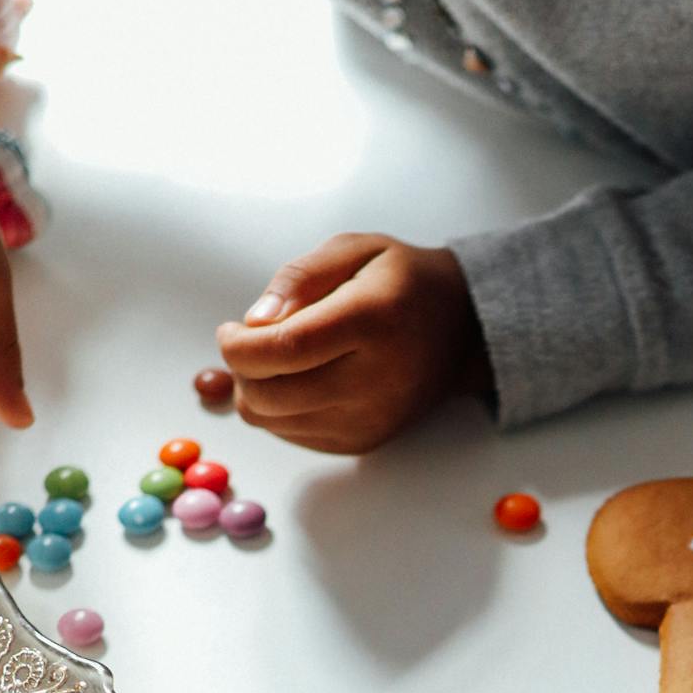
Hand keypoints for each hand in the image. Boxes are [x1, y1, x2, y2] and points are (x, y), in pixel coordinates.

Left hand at [215, 235, 490, 453]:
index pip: (285, 349)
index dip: (239, 345)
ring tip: (275, 360)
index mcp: (372, 322)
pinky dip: (280, 411)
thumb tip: (254, 321)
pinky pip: (292, 436)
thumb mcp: (355, 249)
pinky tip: (299, 381)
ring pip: (272, 422)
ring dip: (256, 391)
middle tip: (249, 343)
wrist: (461, 334)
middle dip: (241, 370)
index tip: (231, 330)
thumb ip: (299, 276)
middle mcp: (374, 381)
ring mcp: (370, 420)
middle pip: (270, 396)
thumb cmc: (402, 283)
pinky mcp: (364, 442)